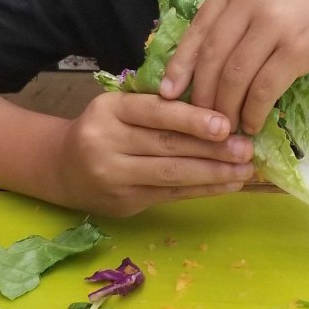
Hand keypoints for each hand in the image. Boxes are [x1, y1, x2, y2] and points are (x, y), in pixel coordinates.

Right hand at [53, 91, 253, 215]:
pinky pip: (170, 195)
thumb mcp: (120, 107)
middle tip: (247, 148)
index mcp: (108, 110)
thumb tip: (218, 109)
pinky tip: (228, 184)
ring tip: (245, 169)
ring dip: (213, 173)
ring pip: (170, 174)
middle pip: (166, 146)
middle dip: (212, 149)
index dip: (190, 119)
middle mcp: (105, 143)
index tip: (225, 124)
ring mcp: (113, 177)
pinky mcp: (124, 203)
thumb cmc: (105, 128)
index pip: (154, 112)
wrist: (62, 167)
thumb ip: (158, 106)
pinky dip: (202, 190)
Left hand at [160, 0, 308, 134]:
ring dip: (226, 108)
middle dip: (202, 94)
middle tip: (200, 120)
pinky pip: (264, 89)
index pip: (198, 27)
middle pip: (211, 56)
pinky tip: (253, 123)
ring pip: (233, 76)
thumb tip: (209, 51)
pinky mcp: (298, 48)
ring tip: (227, 128)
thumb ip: (242, 5)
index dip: (180, 64)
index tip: (169, 92)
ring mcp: (274, 22)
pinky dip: (254, 111)